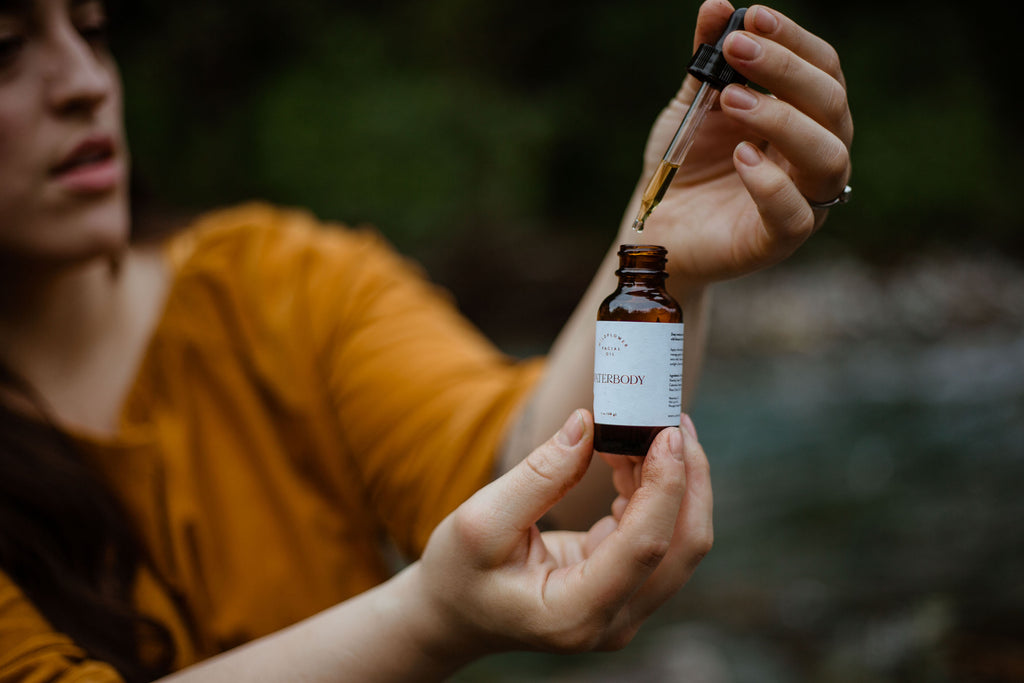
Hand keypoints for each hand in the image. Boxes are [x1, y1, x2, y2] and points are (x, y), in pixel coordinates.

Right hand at [415, 409, 711, 656]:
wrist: (455, 613)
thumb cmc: (459, 572)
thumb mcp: (482, 520)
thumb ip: (539, 475)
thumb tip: (588, 424)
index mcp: (576, 613)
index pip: (645, 547)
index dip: (665, 486)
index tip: (667, 431)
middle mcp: (614, 620)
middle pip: (683, 547)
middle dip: (688, 478)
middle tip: (672, 419)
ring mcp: (626, 606)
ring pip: (680, 539)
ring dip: (674, 479)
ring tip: (646, 427)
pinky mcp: (626, 586)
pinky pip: (658, 534)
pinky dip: (653, 489)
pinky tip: (628, 455)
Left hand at [628, 1, 852, 288]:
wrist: (656, 228)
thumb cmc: (684, 166)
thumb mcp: (692, 107)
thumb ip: (708, 63)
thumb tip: (716, 5)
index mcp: (804, 119)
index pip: (822, 70)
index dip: (794, 41)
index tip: (754, 18)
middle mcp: (813, 157)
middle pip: (831, 106)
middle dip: (786, 70)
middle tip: (737, 49)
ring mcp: (803, 201)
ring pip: (828, 157)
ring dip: (783, 119)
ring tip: (731, 100)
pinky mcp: (777, 242)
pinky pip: (794, 215)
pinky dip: (770, 183)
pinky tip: (740, 156)